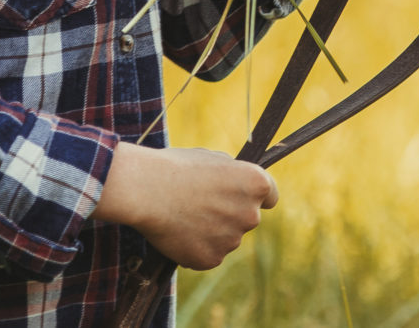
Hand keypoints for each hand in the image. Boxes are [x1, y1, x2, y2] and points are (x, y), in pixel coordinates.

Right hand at [95, 143, 277, 269]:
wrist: (147, 190)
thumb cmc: (176, 167)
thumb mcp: (212, 158)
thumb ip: (232, 174)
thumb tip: (236, 182)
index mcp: (255, 184)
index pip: (270, 196)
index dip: (254, 196)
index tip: (241, 198)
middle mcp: (250, 214)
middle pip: (246, 218)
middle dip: (230, 214)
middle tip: (201, 205)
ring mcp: (232, 240)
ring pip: (226, 238)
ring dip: (212, 232)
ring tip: (184, 217)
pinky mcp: (212, 259)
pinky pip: (208, 254)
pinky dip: (196, 248)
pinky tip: (178, 233)